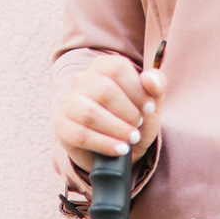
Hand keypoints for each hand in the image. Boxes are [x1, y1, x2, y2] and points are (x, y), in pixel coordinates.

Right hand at [55, 55, 165, 170]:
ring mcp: (69, 103)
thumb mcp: (150, 106)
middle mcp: (81, 81)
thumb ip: (156, 87)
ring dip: (117, 129)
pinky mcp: (62, 126)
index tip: (149, 109)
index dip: (137, 90)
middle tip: (138, 126)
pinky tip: (119, 150)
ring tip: (131, 139)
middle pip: (105, 90)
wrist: (115, 151)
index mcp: (102, 67)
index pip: (117, 68)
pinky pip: (81, 135)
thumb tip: (150, 78)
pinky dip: (105, 144)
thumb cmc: (132, 122)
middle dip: (128, 113)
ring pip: (91, 113)